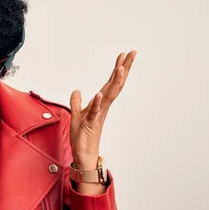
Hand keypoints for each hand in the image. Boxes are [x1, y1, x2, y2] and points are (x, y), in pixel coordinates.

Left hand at [69, 51, 136, 170]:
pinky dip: (96, 102)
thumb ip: (76, 103)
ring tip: (121, 68)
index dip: (117, 69)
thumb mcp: (76, 115)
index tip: (123, 55)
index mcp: (100, 104)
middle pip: (115, 85)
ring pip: (108, 96)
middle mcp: (102, 107)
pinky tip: (99, 93)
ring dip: (115, 82)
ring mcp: (98, 115)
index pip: (110, 83)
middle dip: (124, 69)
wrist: (84, 156)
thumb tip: (76, 91)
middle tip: (132, 54)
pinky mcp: (90, 124)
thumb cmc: (82, 137)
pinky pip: (94, 112)